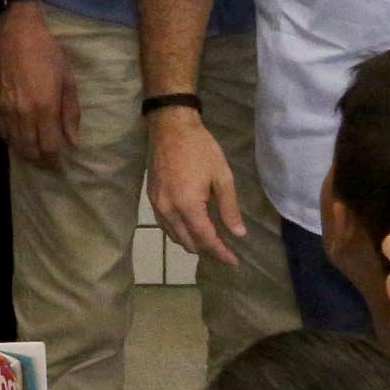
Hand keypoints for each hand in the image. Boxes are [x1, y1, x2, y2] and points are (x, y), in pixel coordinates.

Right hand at [0, 6, 77, 163]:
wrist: (17, 34)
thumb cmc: (48, 53)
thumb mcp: (67, 80)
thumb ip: (70, 113)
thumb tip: (73, 141)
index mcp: (45, 107)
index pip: (50, 146)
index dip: (56, 160)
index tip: (62, 165)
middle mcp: (23, 114)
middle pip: (30, 150)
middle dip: (41, 161)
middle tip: (49, 163)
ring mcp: (6, 110)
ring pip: (15, 144)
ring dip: (26, 152)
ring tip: (37, 153)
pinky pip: (2, 132)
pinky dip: (13, 140)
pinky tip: (21, 138)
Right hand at [143, 106, 244, 265]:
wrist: (170, 127)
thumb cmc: (200, 149)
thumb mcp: (222, 176)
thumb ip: (229, 208)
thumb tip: (237, 234)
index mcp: (188, 205)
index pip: (205, 239)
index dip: (220, 253)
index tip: (234, 261)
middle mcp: (169, 210)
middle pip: (188, 243)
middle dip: (208, 251)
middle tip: (226, 252)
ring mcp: (157, 206)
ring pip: (174, 237)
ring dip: (192, 243)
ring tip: (210, 242)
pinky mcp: (152, 199)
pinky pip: (165, 226)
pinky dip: (179, 233)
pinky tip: (191, 228)